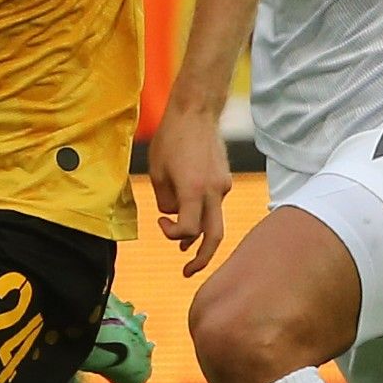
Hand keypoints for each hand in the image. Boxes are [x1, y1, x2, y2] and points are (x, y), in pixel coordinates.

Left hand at [146, 108, 231, 277]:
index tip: (160, 223)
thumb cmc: (171, 138)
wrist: (196, 111)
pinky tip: (190, 210)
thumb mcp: (158, 172)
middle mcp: (213, 191)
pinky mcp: (225, 179)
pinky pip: (214, 204)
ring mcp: (222, 185)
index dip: (171, 234)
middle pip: (214, 236)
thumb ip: (166, 200)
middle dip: (202, 258)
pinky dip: (203, 212)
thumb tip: (173, 215)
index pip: (187, 230)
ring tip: (185, 248)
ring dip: (199, 233)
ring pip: (214, 220)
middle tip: (187, 271)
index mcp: (194, 190)